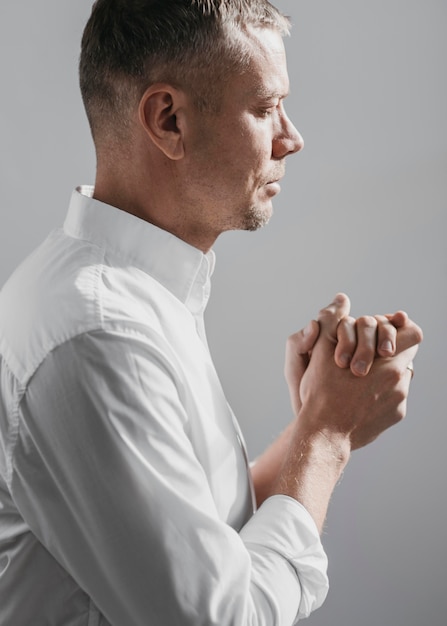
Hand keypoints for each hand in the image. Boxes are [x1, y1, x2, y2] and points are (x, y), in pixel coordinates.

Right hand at [296, 294, 422, 449]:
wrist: (324, 433)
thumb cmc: (322, 392)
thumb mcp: (322, 351)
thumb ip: (335, 321)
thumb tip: (342, 299)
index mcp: (389, 361)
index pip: (413, 333)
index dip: (400, 327)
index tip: (388, 327)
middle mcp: (400, 381)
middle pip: (407, 354)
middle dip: (389, 349)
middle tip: (370, 351)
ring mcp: (399, 401)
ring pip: (400, 375)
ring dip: (384, 371)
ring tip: (360, 376)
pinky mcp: (395, 416)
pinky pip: (395, 396)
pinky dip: (382, 392)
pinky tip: (361, 395)